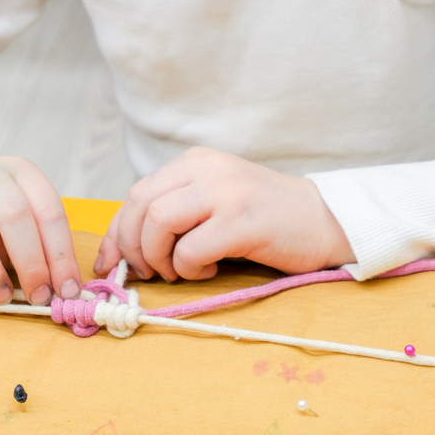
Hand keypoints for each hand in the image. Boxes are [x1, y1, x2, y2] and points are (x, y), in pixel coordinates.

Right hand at [0, 156, 81, 305]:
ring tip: (2, 298)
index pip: (49, 210)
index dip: (61, 253)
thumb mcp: (20, 218)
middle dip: (32, 263)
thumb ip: (39, 245)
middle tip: (39, 297)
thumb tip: (60, 287)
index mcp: (20, 171)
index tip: (67, 290)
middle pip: (14, 215)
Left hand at [95, 147, 354, 280]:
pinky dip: (191, 267)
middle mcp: (205, 168)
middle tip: (149, 272)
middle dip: (133, 246)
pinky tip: (212, 268)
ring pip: (159, 221)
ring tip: (181, 270)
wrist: (323, 219)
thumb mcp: (213, 201)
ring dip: (159, 257)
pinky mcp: (243, 220)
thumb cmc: (262, 218)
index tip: (110, 263)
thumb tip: (123, 250)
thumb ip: (174, 213)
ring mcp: (225, 191)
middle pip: (140, 204)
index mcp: (194, 161)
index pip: (136, 193)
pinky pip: (192, 248)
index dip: (117, 232)